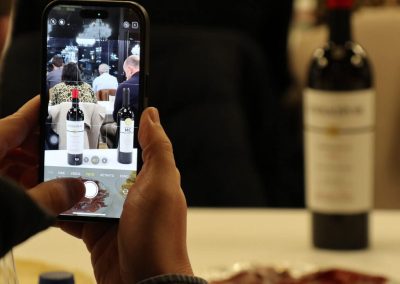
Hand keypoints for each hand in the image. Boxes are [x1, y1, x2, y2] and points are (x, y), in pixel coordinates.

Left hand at [0, 96, 84, 248]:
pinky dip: (13, 183)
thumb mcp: (16, 210)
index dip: (39, 112)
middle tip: (63, 158)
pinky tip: (29, 196)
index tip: (54, 104)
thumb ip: (51, 197)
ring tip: (50, 183)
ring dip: (28, 170)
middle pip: (13, 141)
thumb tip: (77, 189)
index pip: (18, 121)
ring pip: (3, 160)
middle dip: (40, 150)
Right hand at [60, 107, 192, 283]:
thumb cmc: (158, 236)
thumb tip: (151, 115)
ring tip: (53, 167)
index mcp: (151, 178)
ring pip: (87, 189)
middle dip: (86, 156)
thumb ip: (157, 150)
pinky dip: (64, 208)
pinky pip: (76, 215)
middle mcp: (133, 193)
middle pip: (106, 166)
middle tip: (65, 142)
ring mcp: (115, 213)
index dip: (118, 130)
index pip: (133, 146)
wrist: (144, 282)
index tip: (98, 115)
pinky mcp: (98, 231)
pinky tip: (52, 199)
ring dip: (71, 182)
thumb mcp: (160, 184)